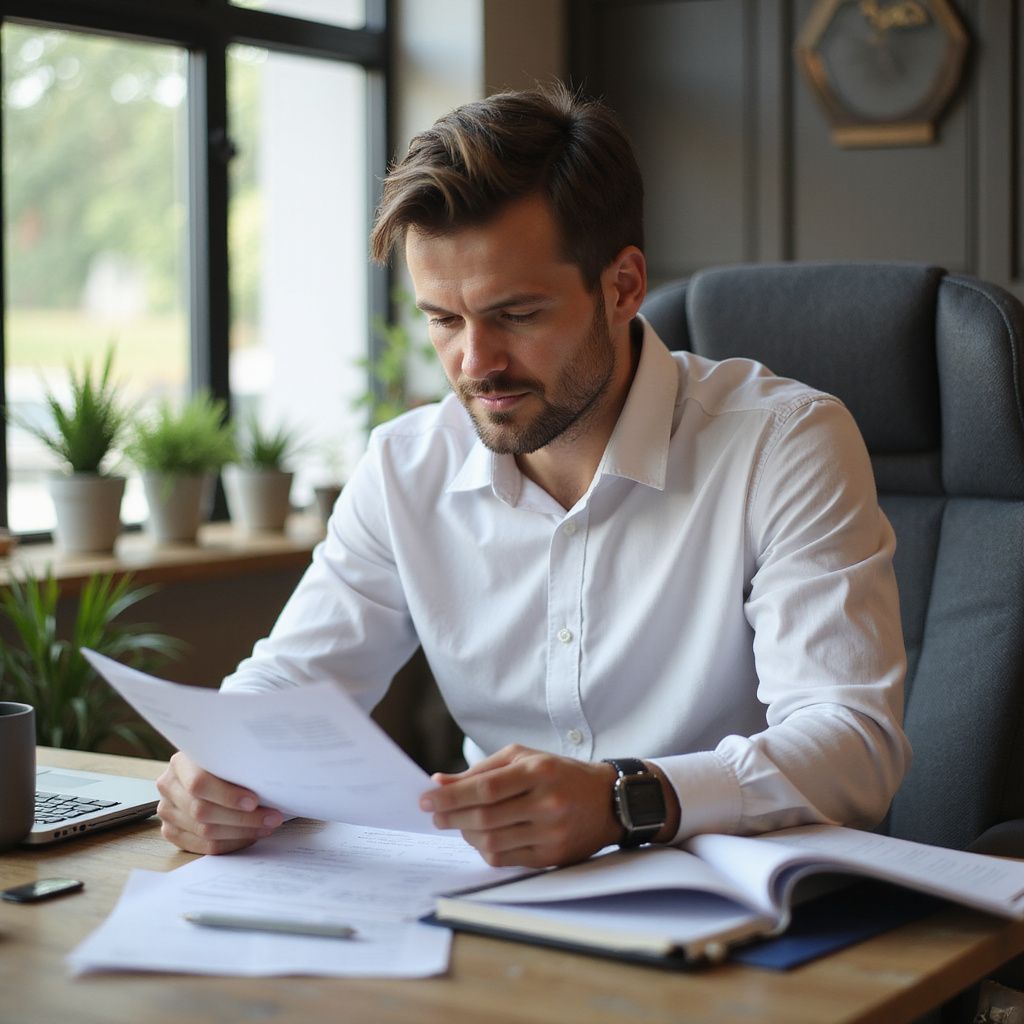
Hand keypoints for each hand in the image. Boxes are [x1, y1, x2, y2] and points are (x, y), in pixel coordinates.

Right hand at [156, 751, 283, 854]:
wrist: (205, 770)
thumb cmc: (224, 761)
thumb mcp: (228, 754)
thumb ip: (237, 764)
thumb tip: (267, 778)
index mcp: (180, 763)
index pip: (199, 784)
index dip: (227, 795)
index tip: (254, 801)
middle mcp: (168, 787)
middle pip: (202, 811)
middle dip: (242, 818)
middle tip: (271, 818)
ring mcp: (167, 811)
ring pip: (204, 831)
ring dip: (240, 832)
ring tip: (265, 826)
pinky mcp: (171, 832)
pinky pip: (202, 846)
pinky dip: (230, 844)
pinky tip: (249, 836)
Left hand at [419, 744, 620, 867]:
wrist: (608, 800)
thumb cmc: (559, 773)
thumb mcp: (524, 758)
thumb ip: (482, 770)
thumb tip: (440, 783)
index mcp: (539, 771)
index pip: (485, 788)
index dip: (451, 796)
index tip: (426, 799)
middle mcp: (547, 802)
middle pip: (485, 817)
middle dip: (451, 817)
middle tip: (435, 814)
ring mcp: (551, 833)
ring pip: (492, 842)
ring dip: (466, 835)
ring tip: (458, 825)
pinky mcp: (552, 857)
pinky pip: (505, 860)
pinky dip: (485, 849)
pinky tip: (480, 837)